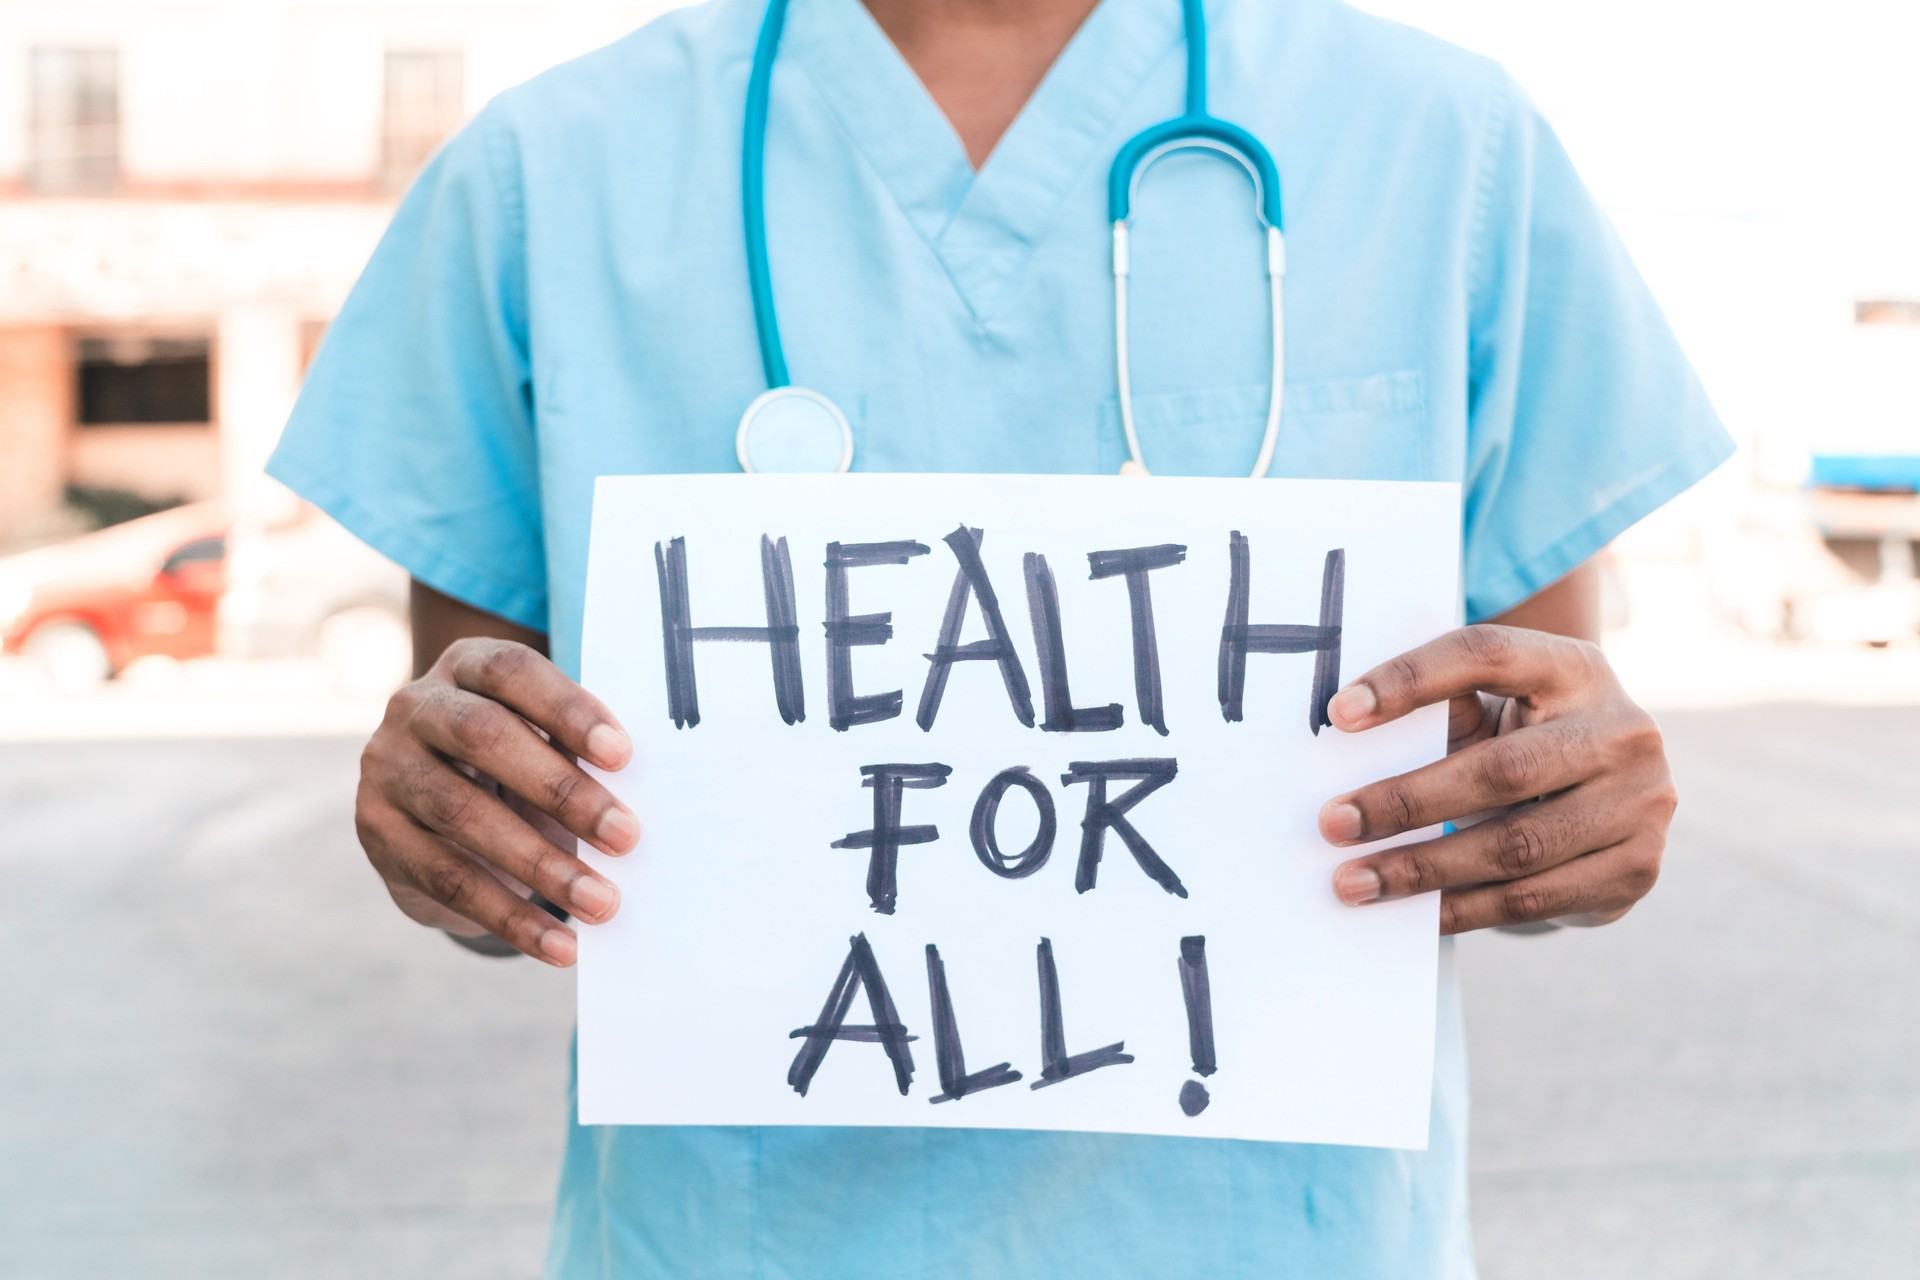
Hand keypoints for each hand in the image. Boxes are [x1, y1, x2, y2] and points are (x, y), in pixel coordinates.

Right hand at [355, 637, 638, 965]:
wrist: (432, 807)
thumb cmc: (518, 758)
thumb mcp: (542, 737)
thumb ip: (579, 749)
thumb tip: (645, 792)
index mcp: (467, 665)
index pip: (512, 671)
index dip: (567, 708)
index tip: (623, 755)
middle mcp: (416, 707)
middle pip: (484, 737)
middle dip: (561, 789)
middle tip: (626, 836)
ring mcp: (387, 769)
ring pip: (462, 814)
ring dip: (541, 865)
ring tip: (603, 902)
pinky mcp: (379, 834)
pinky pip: (447, 879)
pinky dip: (510, 917)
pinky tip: (560, 945)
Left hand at [1317, 625, 1674, 933]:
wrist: (1610, 802)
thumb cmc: (1525, 743)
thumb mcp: (1496, 712)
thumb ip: (1443, 714)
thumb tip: (1347, 727)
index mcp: (1573, 667)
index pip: (1485, 655)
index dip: (1410, 680)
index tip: (1338, 714)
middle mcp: (1621, 729)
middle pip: (1502, 769)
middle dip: (1406, 801)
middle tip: (1333, 823)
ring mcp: (1640, 802)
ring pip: (1515, 846)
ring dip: (1423, 869)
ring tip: (1353, 881)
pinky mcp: (1637, 868)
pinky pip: (1534, 898)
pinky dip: (1463, 907)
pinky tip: (1413, 911)